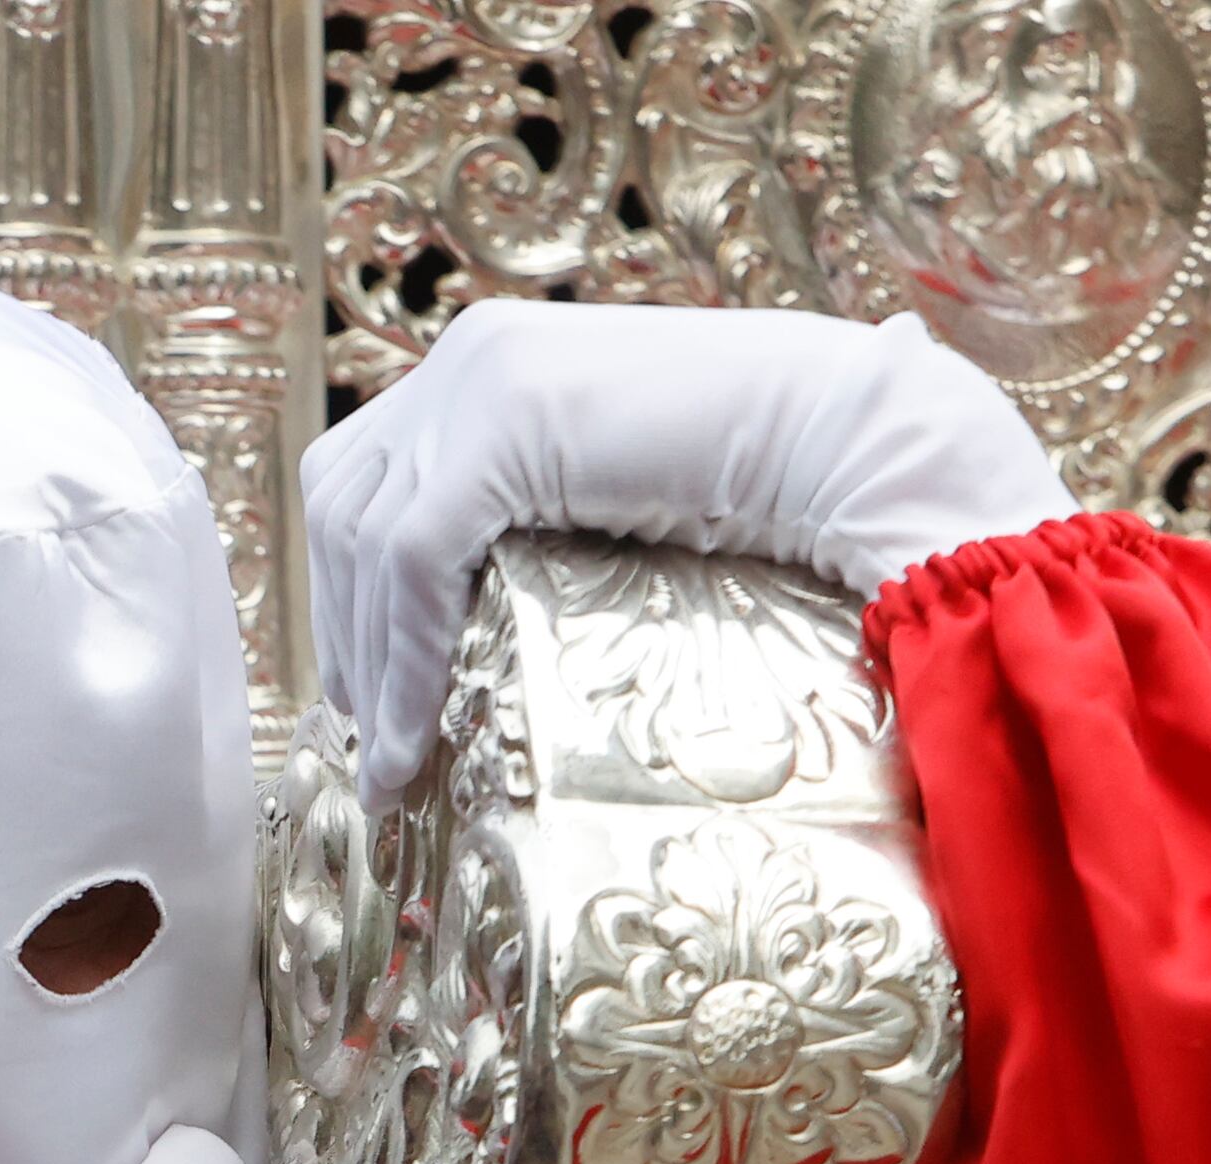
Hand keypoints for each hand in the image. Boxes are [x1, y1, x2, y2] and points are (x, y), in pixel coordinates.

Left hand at [301, 302, 1073, 804]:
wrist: (869, 445)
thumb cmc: (782, 498)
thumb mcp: (622, 517)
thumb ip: (539, 543)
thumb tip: (473, 634)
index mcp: (499, 368)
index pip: (370, 479)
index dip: (349, 597)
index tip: (369, 706)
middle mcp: (475, 355)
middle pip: (342, 500)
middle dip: (343, 631)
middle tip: (372, 745)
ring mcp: (486, 375)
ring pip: (359, 535)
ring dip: (368, 661)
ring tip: (394, 761)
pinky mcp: (507, 421)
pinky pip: (409, 557)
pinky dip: (403, 659)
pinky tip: (416, 741)